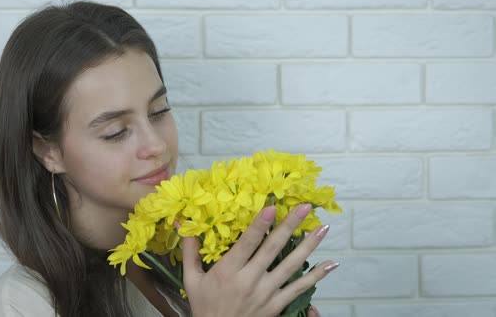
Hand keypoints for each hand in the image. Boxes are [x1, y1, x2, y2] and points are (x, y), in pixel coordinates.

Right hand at [181, 204, 336, 316]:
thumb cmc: (204, 306)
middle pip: (273, 248)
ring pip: (291, 265)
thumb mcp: (191, 279)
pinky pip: (299, 288)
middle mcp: (249, 280)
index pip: (248, 243)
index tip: (273, 206)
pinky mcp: (276, 305)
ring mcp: (266, 293)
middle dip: (291, 225)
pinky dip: (316, 276)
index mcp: (228, 271)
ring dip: (309, 246)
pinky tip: (331, 264)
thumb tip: (182, 221)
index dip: (261, 224)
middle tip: (306, 207)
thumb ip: (190, 250)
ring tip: (323, 228)